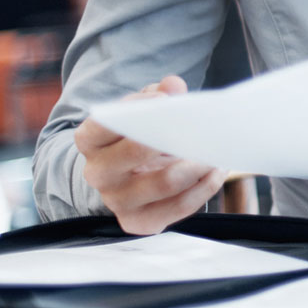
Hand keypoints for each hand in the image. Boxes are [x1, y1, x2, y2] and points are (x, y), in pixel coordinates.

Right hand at [76, 76, 226, 234]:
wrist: (127, 180)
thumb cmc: (138, 138)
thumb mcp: (143, 112)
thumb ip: (157, 94)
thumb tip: (173, 85)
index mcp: (91, 141)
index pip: (103, 123)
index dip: (135, 108)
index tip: (164, 99)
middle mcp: (98, 173)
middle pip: (137, 151)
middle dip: (175, 136)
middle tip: (203, 126)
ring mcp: (117, 201)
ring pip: (166, 182)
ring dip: (198, 164)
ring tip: (216, 151)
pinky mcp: (139, 222)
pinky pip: (179, 206)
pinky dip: (204, 187)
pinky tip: (216, 171)